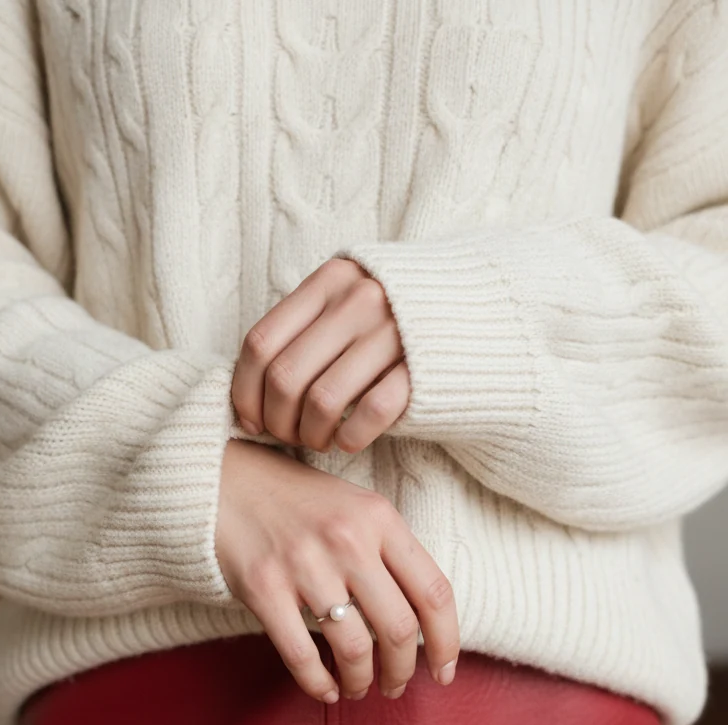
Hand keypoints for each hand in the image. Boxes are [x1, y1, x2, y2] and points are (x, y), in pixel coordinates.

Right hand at [215, 439, 459, 701]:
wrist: (222, 482)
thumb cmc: (296, 501)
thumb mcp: (355, 507)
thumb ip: (389, 552)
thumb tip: (422, 619)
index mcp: (379, 519)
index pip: (433, 591)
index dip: (447, 641)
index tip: (443, 671)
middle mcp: (347, 540)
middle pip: (398, 628)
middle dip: (403, 671)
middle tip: (395, 685)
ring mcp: (304, 564)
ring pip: (353, 648)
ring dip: (361, 681)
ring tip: (359, 688)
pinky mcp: (263, 587)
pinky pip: (301, 654)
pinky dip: (318, 683)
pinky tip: (325, 691)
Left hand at [230, 257, 410, 453]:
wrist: (482, 312)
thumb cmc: (395, 320)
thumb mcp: (347, 301)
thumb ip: (304, 329)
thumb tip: (246, 392)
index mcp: (330, 280)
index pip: (261, 343)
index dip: (245, 391)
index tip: (251, 420)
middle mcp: (359, 299)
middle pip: (286, 377)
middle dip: (278, 421)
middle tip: (289, 436)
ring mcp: (393, 332)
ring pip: (322, 400)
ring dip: (311, 435)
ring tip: (318, 441)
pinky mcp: (422, 368)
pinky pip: (370, 413)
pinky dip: (350, 437)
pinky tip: (348, 441)